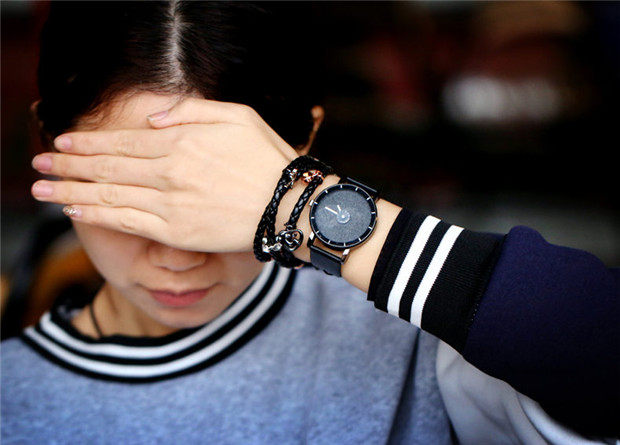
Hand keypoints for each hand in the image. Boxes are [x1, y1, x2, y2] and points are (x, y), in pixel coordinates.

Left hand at [31, 98, 299, 252]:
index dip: (88, 143)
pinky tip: (76, 210)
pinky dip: (97, 214)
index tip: (63, 144)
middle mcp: (168, 169)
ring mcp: (168, 202)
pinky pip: (126, 221)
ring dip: (70, 190)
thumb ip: (192, 111)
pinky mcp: (174, 231)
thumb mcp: (238, 116)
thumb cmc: (268, 159)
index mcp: (181, 140)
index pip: (122, 140)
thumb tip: (153, 118)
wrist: (289, 206)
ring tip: (41, 189)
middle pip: (107, 165)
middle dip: (68, 165)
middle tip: (39, 165)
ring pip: (109, 193)